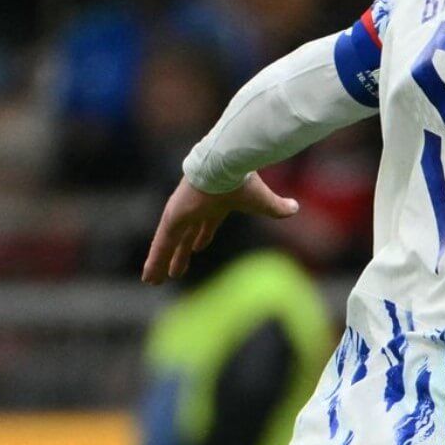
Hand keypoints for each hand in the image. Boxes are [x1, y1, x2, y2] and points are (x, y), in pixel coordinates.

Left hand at [141, 173, 298, 284]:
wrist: (227, 163)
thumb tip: (295, 207)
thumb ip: (277, 207)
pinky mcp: (173, 217)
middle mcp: (196, 209)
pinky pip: (161, 244)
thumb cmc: (244, 179)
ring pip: (169, 244)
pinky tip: (149, 277)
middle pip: (185, 237)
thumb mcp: (263, 200)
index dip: (202, 237)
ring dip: (162, 263)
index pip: (206, 225)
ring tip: (153, 281)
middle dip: (180, 254)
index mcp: (215, 205)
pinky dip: (155, 261)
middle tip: (175, 271)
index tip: (198, 248)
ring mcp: (182, 213)